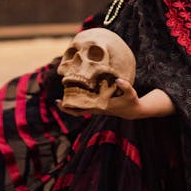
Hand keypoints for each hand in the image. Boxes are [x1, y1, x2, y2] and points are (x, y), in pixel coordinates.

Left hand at [57, 79, 174, 119]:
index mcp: (101, 107)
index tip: (61, 101)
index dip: (71, 107)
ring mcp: (97, 108)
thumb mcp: (131, 93)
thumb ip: (125, 86)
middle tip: (56, 101)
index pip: (82, 109)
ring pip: (80, 110)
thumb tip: (118, 79)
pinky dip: (79, 103)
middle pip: (78, 111)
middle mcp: (97, 109)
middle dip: (66, 107)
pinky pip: (85, 107)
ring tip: (62, 98)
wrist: (134, 110)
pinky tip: (76, 94)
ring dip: (71, 105)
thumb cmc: (131, 101)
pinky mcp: (99, 106)